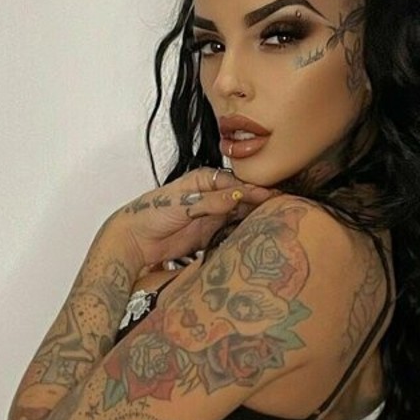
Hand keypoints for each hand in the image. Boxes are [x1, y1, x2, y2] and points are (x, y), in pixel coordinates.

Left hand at [107, 167, 280, 270]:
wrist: (134, 239)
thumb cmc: (151, 213)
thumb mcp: (181, 203)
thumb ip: (210, 201)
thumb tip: (238, 195)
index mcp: (204, 180)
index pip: (236, 184)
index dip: (255, 191)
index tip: (273, 197)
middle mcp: (211, 196)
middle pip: (243, 198)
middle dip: (261, 203)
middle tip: (285, 210)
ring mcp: (212, 215)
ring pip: (241, 215)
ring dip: (256, 219)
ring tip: (278, 223)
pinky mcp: (210, 234)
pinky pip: (232, 232)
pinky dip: (244, 234)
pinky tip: (258, 237)